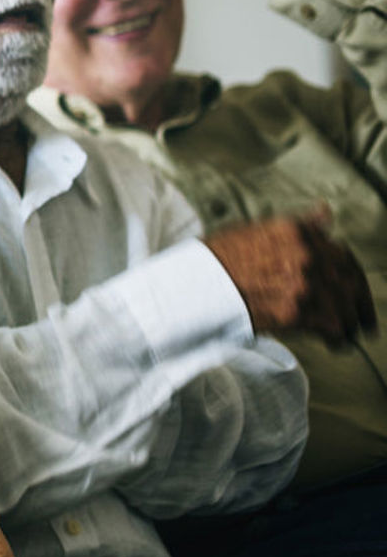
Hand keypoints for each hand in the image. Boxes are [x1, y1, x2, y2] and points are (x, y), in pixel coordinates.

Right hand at [203, 209, 376, 343]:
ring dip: (349, 323)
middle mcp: (306, 254)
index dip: (353, 275)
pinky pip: (332, 327)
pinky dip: (338, 338)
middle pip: (350, 281)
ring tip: (347, 334)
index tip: (356, 289)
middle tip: (363, 320)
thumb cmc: (217, 259)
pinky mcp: (296, 312)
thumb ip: (297, 226)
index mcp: (298, 232)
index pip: (342, 254)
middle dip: (359, 304)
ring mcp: (303, 283)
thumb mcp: (256, 230)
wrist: (192, 286)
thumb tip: (325, 213)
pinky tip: (336, 344)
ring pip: (345, 306)